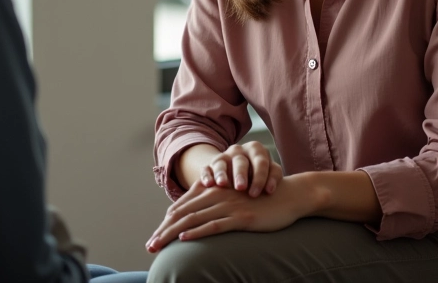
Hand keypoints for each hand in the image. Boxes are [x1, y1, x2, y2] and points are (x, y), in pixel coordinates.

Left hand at [145, 174, 307, 251]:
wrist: (288, 195)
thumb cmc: (261, 200)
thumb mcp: (236, 202)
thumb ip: (219, 208)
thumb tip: (201, 223)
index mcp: (215, 192)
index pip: (184, 207)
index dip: (167, 222)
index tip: (154, 237)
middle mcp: (218, 196)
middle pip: (184, 214)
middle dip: (165, 230)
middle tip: (149, 245)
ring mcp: (229, 206)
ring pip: (194, 219)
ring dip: (173, 233)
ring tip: (158, 244)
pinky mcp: (242, 217)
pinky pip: (216, 224)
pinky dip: (198, 231)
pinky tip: (185, 238)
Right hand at [200, 141, 281, 196]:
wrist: (238, 172)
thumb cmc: (260, 176)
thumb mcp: (269, 173)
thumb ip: (272, 178)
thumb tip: (270, 191)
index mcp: (256, 149)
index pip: (261, 161)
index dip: (263, 177)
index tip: (266, 192)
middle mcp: (239, 150)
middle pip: (240, 161)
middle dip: (241, 174)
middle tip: (242, 188)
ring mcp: (223, 157)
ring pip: (221, 163)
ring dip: (222, 173)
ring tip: (222, 184)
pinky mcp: (210, 166)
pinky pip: (206, 169)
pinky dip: (207, 176)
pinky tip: (208, 184)